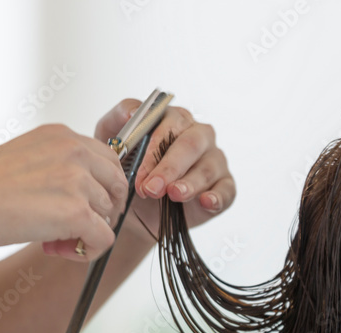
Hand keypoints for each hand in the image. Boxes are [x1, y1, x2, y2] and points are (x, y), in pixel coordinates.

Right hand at [0, 125, 128, 260]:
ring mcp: (78, 181)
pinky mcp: (77, 212)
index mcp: (63, 136)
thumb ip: (61, 164)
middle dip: (105, 209)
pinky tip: (61, 250)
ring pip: (110, 214)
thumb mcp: (29, 156)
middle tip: (79, 225)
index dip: (103, 187)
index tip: (88, 203)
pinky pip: (104, 239)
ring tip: (55, 238)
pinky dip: (88, 251)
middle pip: (118, 185)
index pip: (109, 160)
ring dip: (88, 231)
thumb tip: (85, 192)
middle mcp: (75, 152)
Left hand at [87, 99, 235, 246]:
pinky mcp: (224, 185)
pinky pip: (227, 189)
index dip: (154, 150)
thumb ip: (118, 120)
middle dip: (170, 167)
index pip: (169, 125)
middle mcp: (198, 136)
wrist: (136, 210)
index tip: (138, 173)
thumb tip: (133, 113)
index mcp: (174, 120)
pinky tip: (206, 201)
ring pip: (208, 167)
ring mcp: (214, 160)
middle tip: (151, 189)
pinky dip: (217, 196)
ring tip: (174, 196)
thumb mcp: (113, 143)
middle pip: (191, 143)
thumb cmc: (128, 171)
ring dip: (190, 183)